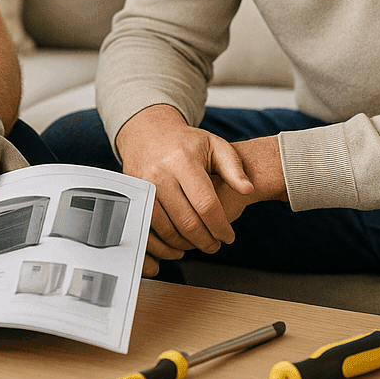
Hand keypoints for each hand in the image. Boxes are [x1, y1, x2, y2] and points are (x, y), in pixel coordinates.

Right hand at [117, 106, 253, 266]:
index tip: (229, 236)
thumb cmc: (186, 143)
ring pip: (166, 229)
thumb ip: (234, 168)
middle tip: (216, 245)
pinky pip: (147, 229)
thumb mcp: (215, 146)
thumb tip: (247, 189)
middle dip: (205, 240)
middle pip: (186, 221)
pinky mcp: (131, 195)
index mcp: (183, 161)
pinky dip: (163, 244)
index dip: (220, 226)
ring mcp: (142, 186)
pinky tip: (177, 246)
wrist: (147, 132)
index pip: (206, 204)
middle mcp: (159, 174)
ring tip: (199, 244)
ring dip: (186, 245)